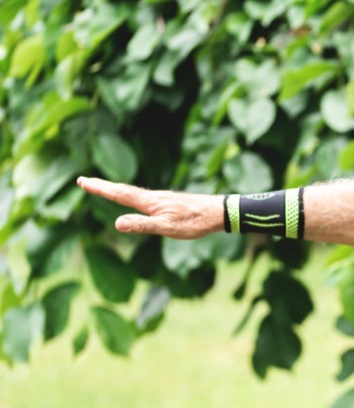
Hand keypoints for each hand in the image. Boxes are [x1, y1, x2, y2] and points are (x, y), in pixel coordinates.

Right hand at [76, 177, 224, 239]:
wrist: (217, 212)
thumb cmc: (194, 222)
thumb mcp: (167, 227)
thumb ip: (142, 225)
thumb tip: (117, 223)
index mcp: (149, 202)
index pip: (118, 193)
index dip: (100, 188)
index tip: (82, 181)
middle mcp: (153, 197)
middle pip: (123, 190)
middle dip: (103, 186)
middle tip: (83, 181)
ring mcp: (162, 198)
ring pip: (133, 193)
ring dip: (115, 190)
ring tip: (103, 188)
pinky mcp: (170, 202)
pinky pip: (143, 197)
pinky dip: (131, 195)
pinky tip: (136, 200)